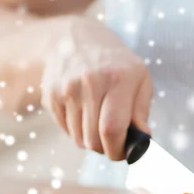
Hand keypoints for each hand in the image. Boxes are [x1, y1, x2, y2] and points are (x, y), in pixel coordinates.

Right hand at [41, 17, 152, 159]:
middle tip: (113, 143)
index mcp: (118, 79)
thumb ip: (142, 113)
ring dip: (92, 141)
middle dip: (106, 149)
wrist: (76, 39)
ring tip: (99, 123)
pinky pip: (66, 130)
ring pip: (79, 139)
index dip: (118, 150)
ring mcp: (66, 89)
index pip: (112, 130)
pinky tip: (84, 113)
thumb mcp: (139, 80)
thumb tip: (142, 144)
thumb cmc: (117, 65)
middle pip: (94, 139)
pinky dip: (77, 131)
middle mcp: (89, 83)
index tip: (123, 154)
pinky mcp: (50, 96)